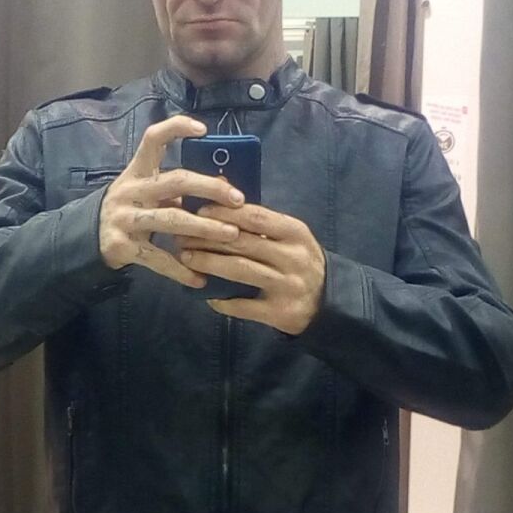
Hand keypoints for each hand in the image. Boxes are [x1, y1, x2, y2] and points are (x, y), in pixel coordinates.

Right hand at [98, 115, 246, 288]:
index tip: (203, 130)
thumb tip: (224, 186)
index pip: (154, 139)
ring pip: (170, 221)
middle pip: (174, 182)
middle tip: (238, 200)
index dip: (176, 129)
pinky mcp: (122, 246)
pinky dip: (180, 270)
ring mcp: (125, 218)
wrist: (87, 237)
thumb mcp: (145, 191)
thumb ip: (177, 188)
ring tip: (232, 235)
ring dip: (204, 228)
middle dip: (209, 189)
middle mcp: (130, 190)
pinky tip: (200, 279)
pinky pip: (157, 258)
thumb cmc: (129, 209)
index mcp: (137, 171)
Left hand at [178, 202, 326, 334]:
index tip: (199, 211)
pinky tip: (206, 295)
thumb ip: (262, 223)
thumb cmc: (301, 262)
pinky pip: (244, 306)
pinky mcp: (279, 313)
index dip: (224, 213)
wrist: (329, 302)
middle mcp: (292, 257)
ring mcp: (286, 286)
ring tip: (187, 258)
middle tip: (182, 235)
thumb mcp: (291, 237)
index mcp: (295, 233)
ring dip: (209, 263)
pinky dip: (222, 300)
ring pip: (240, 271)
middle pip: (243, 243)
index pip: (255, 217)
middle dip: (208, 238)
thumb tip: (222, 199)